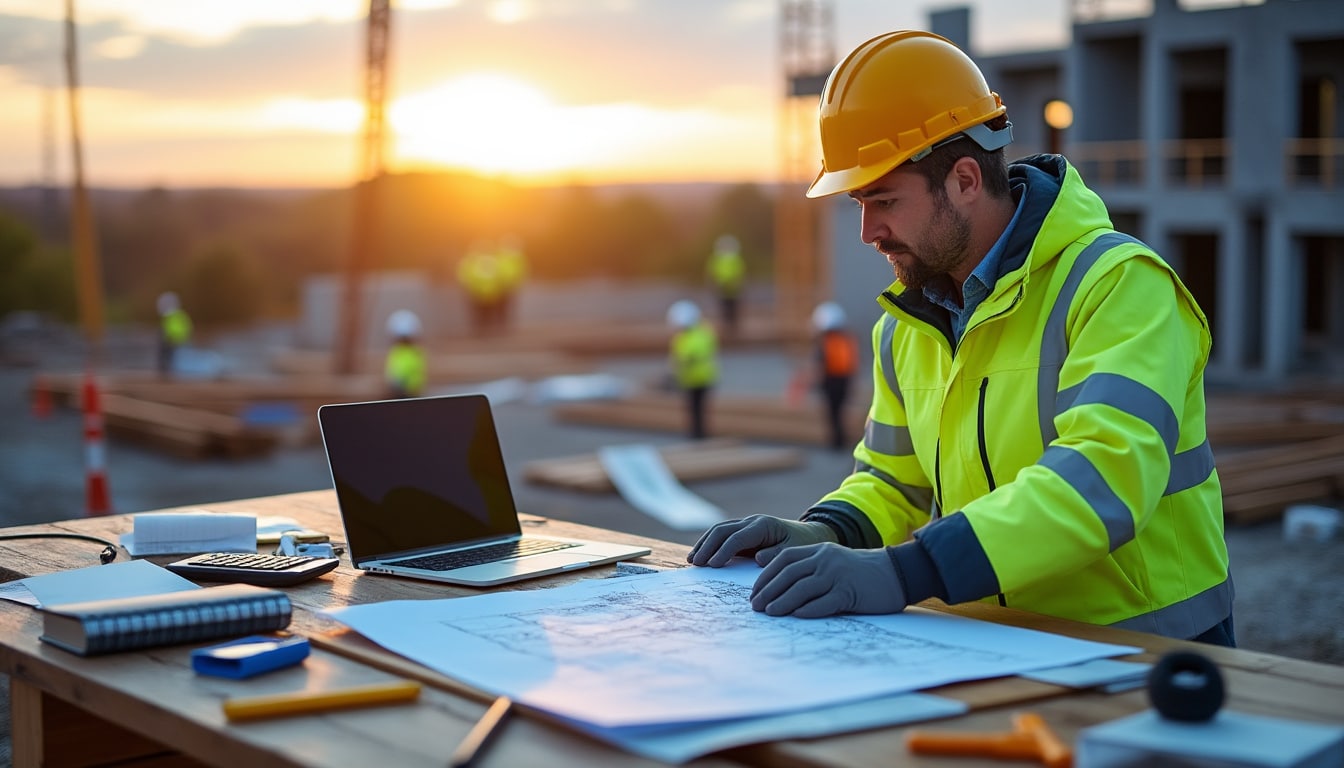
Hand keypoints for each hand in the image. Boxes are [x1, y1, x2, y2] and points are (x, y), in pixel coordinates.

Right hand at [686, 515, 836, 567]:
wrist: (809, 535)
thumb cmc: (803, 545)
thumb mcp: (796, 550)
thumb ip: (777, 554)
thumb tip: (758, 558)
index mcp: (764, 525)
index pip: (738, 537)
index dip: (723, 551)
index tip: (712, 565)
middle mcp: (752, 521)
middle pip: (723, 530)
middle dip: (707, 546)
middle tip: (696, 563)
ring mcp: (745, 525)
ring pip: (718, 530)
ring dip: (704, 544)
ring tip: (692, 560)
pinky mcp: (742, 532)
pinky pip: (722, 535)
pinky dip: (709, 544)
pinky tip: (700, 556)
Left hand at [749, 542, 907, 617]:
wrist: (896, 572)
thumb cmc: (862, 572)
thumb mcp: (834, 562)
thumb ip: (811, 570)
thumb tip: (781, 591)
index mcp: (819, 551)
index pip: (784, 560)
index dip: (766, 576)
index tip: (754, 591)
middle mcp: (826, 560)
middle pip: (789, 574)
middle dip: (768, 590)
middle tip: (755, 606)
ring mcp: (838, 575)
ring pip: (802, 588)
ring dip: (782, 601)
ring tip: (770, 612)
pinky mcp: (850, 592)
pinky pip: (824, 603)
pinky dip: (808, 610)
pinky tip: (796, 617)